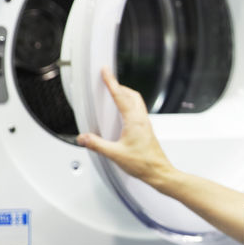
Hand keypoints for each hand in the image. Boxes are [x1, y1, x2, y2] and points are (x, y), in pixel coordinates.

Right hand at [76, 67, 171, 186]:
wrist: (159, 173)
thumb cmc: (144, 164)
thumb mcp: (115, 154)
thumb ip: (97, 145)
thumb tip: (83, 138)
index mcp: (134, 121)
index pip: (120, 96)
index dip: (111, 82)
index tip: (106, 72)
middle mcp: (141, 120)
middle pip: (131, 95)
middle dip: (119, 86)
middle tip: (109, 81)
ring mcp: (146, 124)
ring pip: (136, 102)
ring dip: (126, 95)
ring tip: (115, 93)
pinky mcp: (147, 130)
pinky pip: (138, 111)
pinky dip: (129, 106)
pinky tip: (124, 114)